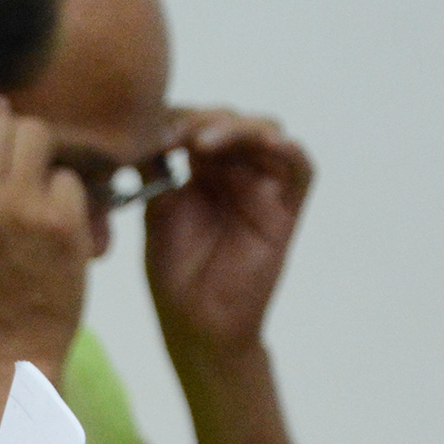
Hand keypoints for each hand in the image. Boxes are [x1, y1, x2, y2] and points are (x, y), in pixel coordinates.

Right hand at [0, 94, 89, 371]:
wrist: (8, 350)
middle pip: (0, 119)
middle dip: (15, 135)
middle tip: (23, 166)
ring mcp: (19, 208)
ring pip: (36, 134)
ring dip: (42, 157)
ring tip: (39, 190)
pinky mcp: (60, 222)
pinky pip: (67, 177)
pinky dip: (67, 199)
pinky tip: (56, 228)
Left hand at [143, 107, 313, 355]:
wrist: (196, 323)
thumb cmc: (175, 274)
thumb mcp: (157, 211)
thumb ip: (156, 169)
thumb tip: (143, 126)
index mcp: (203, 170)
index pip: (199, 124)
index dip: (178, 119)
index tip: (150, 130)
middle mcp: (237, 171)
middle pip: (232, 122)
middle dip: (204, 120)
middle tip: (176, 134)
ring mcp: (264, 187)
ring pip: (266, 134)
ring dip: (238, 129)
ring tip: (204, 142)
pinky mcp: (287, 210)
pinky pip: (301, 170)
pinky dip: (289, 150)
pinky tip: (269, 142)